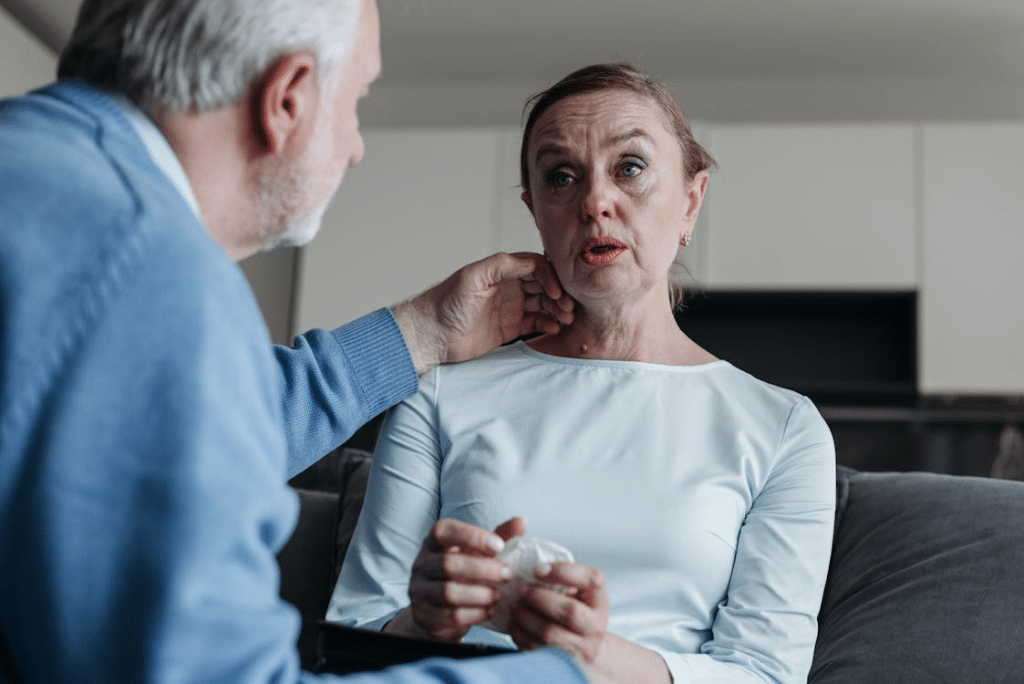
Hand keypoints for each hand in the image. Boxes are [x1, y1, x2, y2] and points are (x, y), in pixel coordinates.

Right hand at [387, 517, 526, 641]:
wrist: (440, 611)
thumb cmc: (465, 574)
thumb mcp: (480, 553)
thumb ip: (499, 537)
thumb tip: (520, 521)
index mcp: (434, 543)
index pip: (443, 531)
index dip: (472, 536)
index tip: (499, 546)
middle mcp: (421, 564)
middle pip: (447, 564)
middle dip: (483, 570)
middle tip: (507, 575)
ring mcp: (419, 591)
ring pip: (448, 592)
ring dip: (480, 594)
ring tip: (499, 595)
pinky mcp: (424, 616)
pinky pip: (450, 616)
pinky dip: (475, 613)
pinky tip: (490, 610)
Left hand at [391, 252, 573, 373]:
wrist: (432, 335)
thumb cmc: (446, 304)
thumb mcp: (473, 277)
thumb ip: (501, 264)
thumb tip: (532, 260)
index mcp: (501, 271)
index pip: (536, 266)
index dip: (550, 276)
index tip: (557, 291)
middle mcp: (508, 287)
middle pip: (544, 285)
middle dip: (559, 294)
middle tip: (568, 306)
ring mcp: (510, 307)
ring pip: (543, 304)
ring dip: (557, 309)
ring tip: (566, 318)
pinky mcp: (509, 328)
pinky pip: (536, 322)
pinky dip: (548, 323)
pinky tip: (555, 327)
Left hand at [507, 562, 608, 662]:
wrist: (589, 648)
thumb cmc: (578, 611)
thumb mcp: (579, 592)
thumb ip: (563, 579)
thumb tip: (527, 562)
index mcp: (600, 599)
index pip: (591, 580)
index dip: (563, 572)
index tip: (538, 570)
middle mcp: (596, 625)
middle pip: (569, 611)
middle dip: (539, 598)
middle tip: (521, 590)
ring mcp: (583, 647)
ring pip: (550, 633)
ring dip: (525, 617)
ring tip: (514, 606)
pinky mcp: (564, 662)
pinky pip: (538, 649)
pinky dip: (521, 635)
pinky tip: (514, 623)